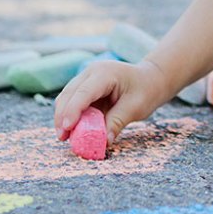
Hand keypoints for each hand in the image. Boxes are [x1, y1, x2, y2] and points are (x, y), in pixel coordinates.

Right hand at [54, 59, 169, 145]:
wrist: (150, 79)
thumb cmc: (146, 90)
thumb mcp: (135, 107)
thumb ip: (117, 122)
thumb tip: (103, 141)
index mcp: (106, 73)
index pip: (84, 92)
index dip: (73, 110)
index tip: (66, 128)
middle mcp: (92, 72)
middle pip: (70, 93)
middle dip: (63, 116)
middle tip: (62, 137)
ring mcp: (87, 78)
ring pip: (67, 97)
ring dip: (63, 116)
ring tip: (65, 137)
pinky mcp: (85, 87)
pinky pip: (73, 101)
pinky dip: (70, 115)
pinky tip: (72, 130)